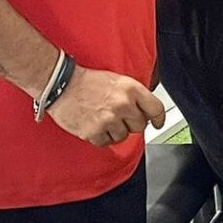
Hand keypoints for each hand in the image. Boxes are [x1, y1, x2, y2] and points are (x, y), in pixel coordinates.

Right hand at [47, 66, 165, 146]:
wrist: (62, 85)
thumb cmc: (88, 81)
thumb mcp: (118, 80)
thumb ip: (134, 95)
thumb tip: (145, 109)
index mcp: (131, 89)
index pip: (156, 108)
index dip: (159, 118)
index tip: (158, 123)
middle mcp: (122, 105)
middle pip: (140, 126)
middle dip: (132, 123)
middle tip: (120, 117)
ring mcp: (109, 120)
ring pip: (124, 136)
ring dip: (116, 130)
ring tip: (104, 118)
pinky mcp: (94, 132)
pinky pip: (106, 143)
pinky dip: (102, 137)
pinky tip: (96, 125)